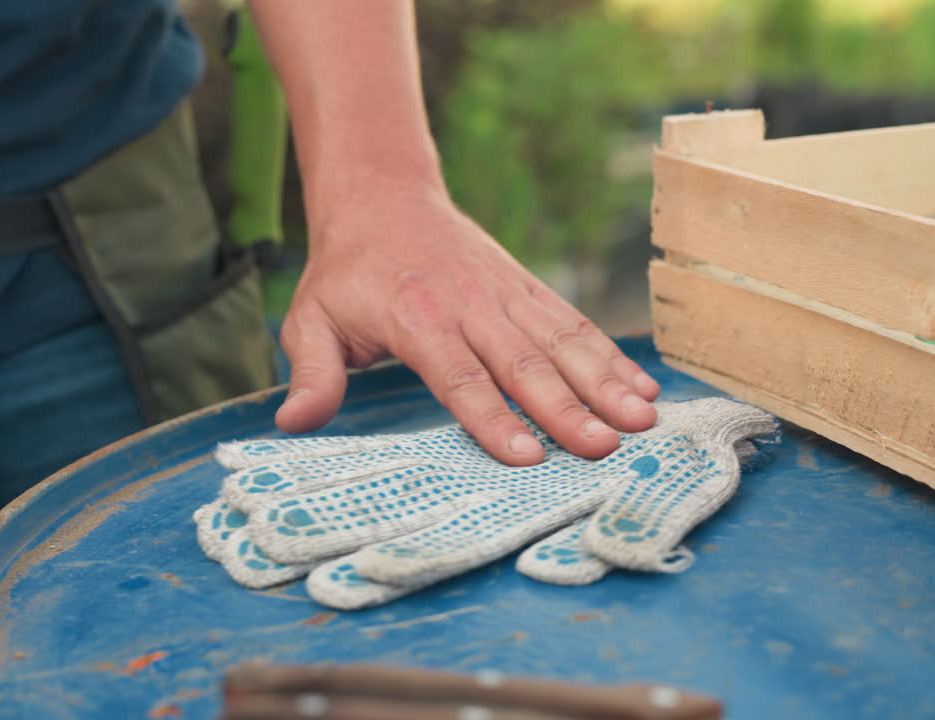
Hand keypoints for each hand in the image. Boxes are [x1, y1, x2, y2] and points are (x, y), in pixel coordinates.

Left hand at [275, 180, 660, 463]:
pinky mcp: (525, 287)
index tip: (525, 456)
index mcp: (415, 315)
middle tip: (605, 446)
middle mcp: (468, 301)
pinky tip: (642, 386)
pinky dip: (610, 354)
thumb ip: (311, 373)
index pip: (457, 374)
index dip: (491, 417)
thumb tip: (291, 424)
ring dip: (604, 380)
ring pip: (561, 339)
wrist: (383, 197)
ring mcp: (504, 291)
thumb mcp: (309, 319)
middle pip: (522, 360)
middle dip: (567, 406)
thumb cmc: (345, 272)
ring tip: (642, 419)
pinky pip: (573, 322)